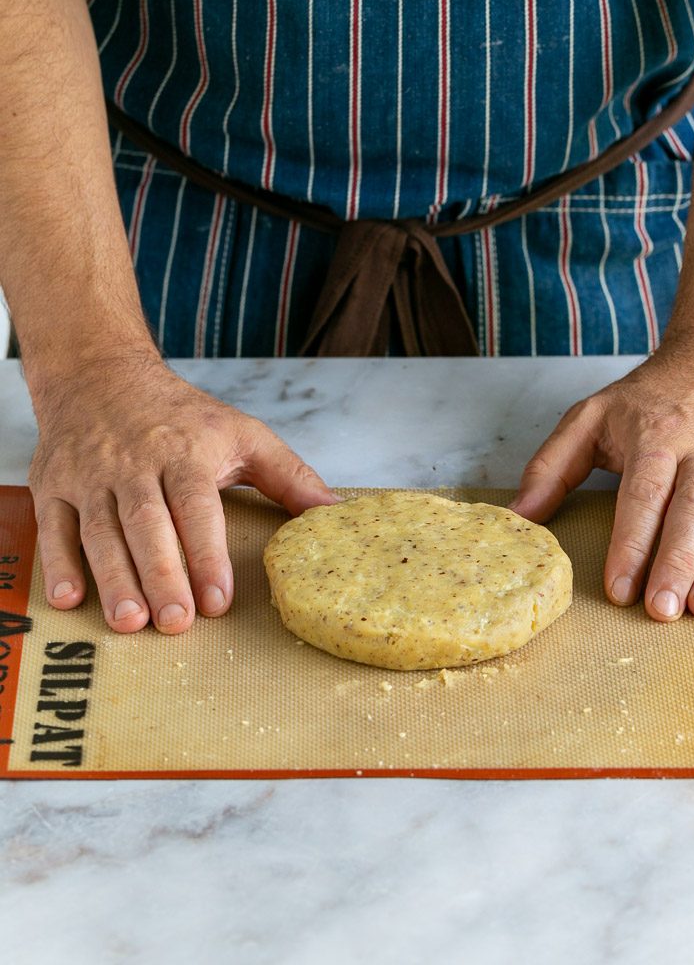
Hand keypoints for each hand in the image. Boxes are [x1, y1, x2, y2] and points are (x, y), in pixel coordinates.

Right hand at [29, 355, 337, 633]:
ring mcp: (90, 476)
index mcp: (183, 452)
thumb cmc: (181, 416)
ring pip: (101, 531)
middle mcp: (134, 464)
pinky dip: (57, 564)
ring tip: (131, 622)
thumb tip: (336, 512)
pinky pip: (52, 527)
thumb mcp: (243, 433)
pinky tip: (69, 600)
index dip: (207, 554)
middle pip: (147, 525)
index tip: (219, 601)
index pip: (197, 507)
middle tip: (176, 623)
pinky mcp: (52, 485)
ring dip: (114, 579)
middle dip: (162, 575)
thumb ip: (289, 475)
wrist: (101, 374)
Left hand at [510, 338, 693, 619]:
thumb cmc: (653, 395)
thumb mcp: (591, 415)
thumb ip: (551, 465)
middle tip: (663, 609)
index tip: (619, 588)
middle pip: (692, 510)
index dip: (630, 543)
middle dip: (678, 563)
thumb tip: (519, 515)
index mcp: (655, 435)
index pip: (642, 494)